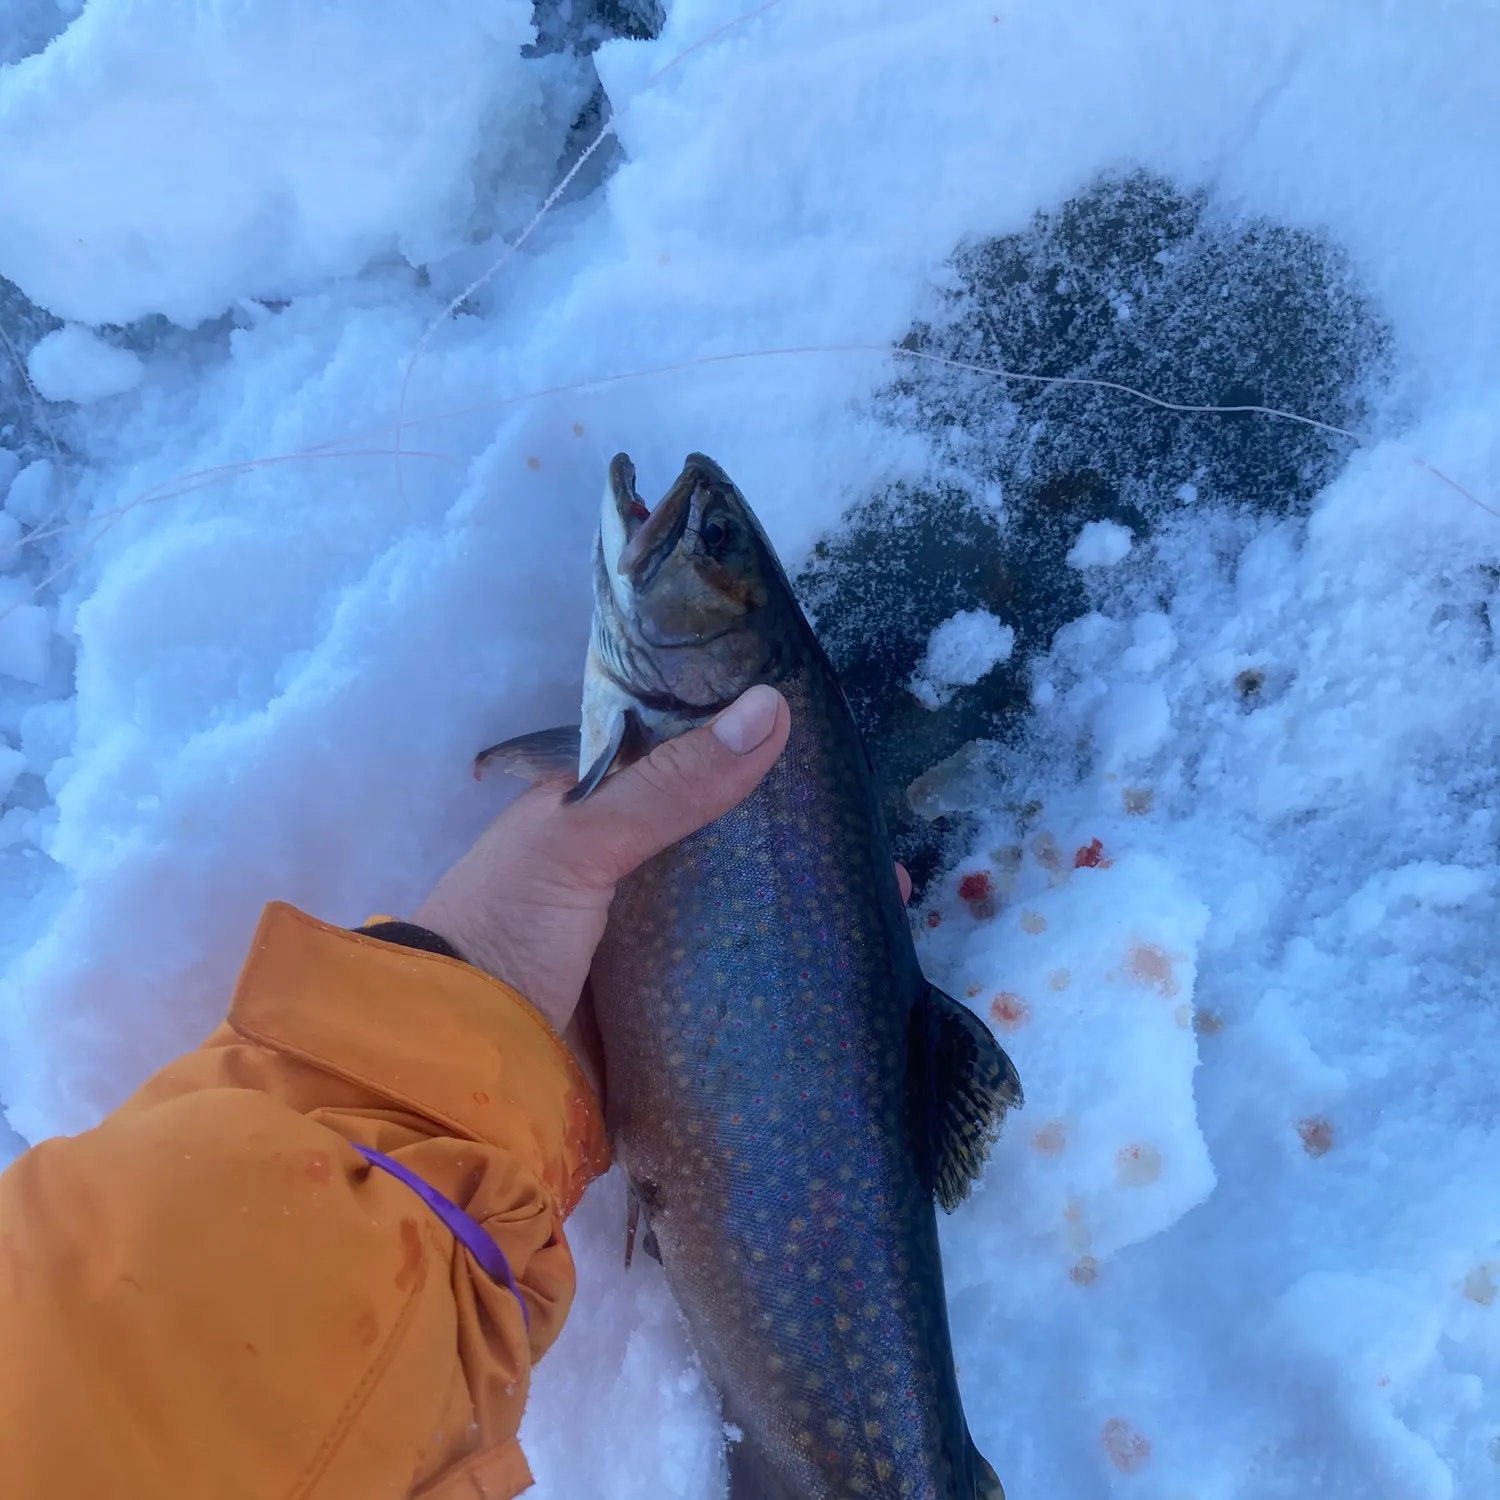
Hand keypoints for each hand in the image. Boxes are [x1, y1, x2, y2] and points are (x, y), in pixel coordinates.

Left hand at [414, 684, 913, 1100]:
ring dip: (797, 913)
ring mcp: (644, 952)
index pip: (684, 775)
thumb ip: (670, 785)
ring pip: (735, 921)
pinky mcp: (662, 1016)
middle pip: (721, 855)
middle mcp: (621, 882)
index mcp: (591, 822)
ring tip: (882, 903)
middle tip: (873, 848)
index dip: (749, 768)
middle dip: (789, 851)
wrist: (456, 1070)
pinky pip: (732, 985)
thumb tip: (772, 708)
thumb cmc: (504, 929)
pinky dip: (782, 976)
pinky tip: (845, 970)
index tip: (826, 765)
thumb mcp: (580, 840)